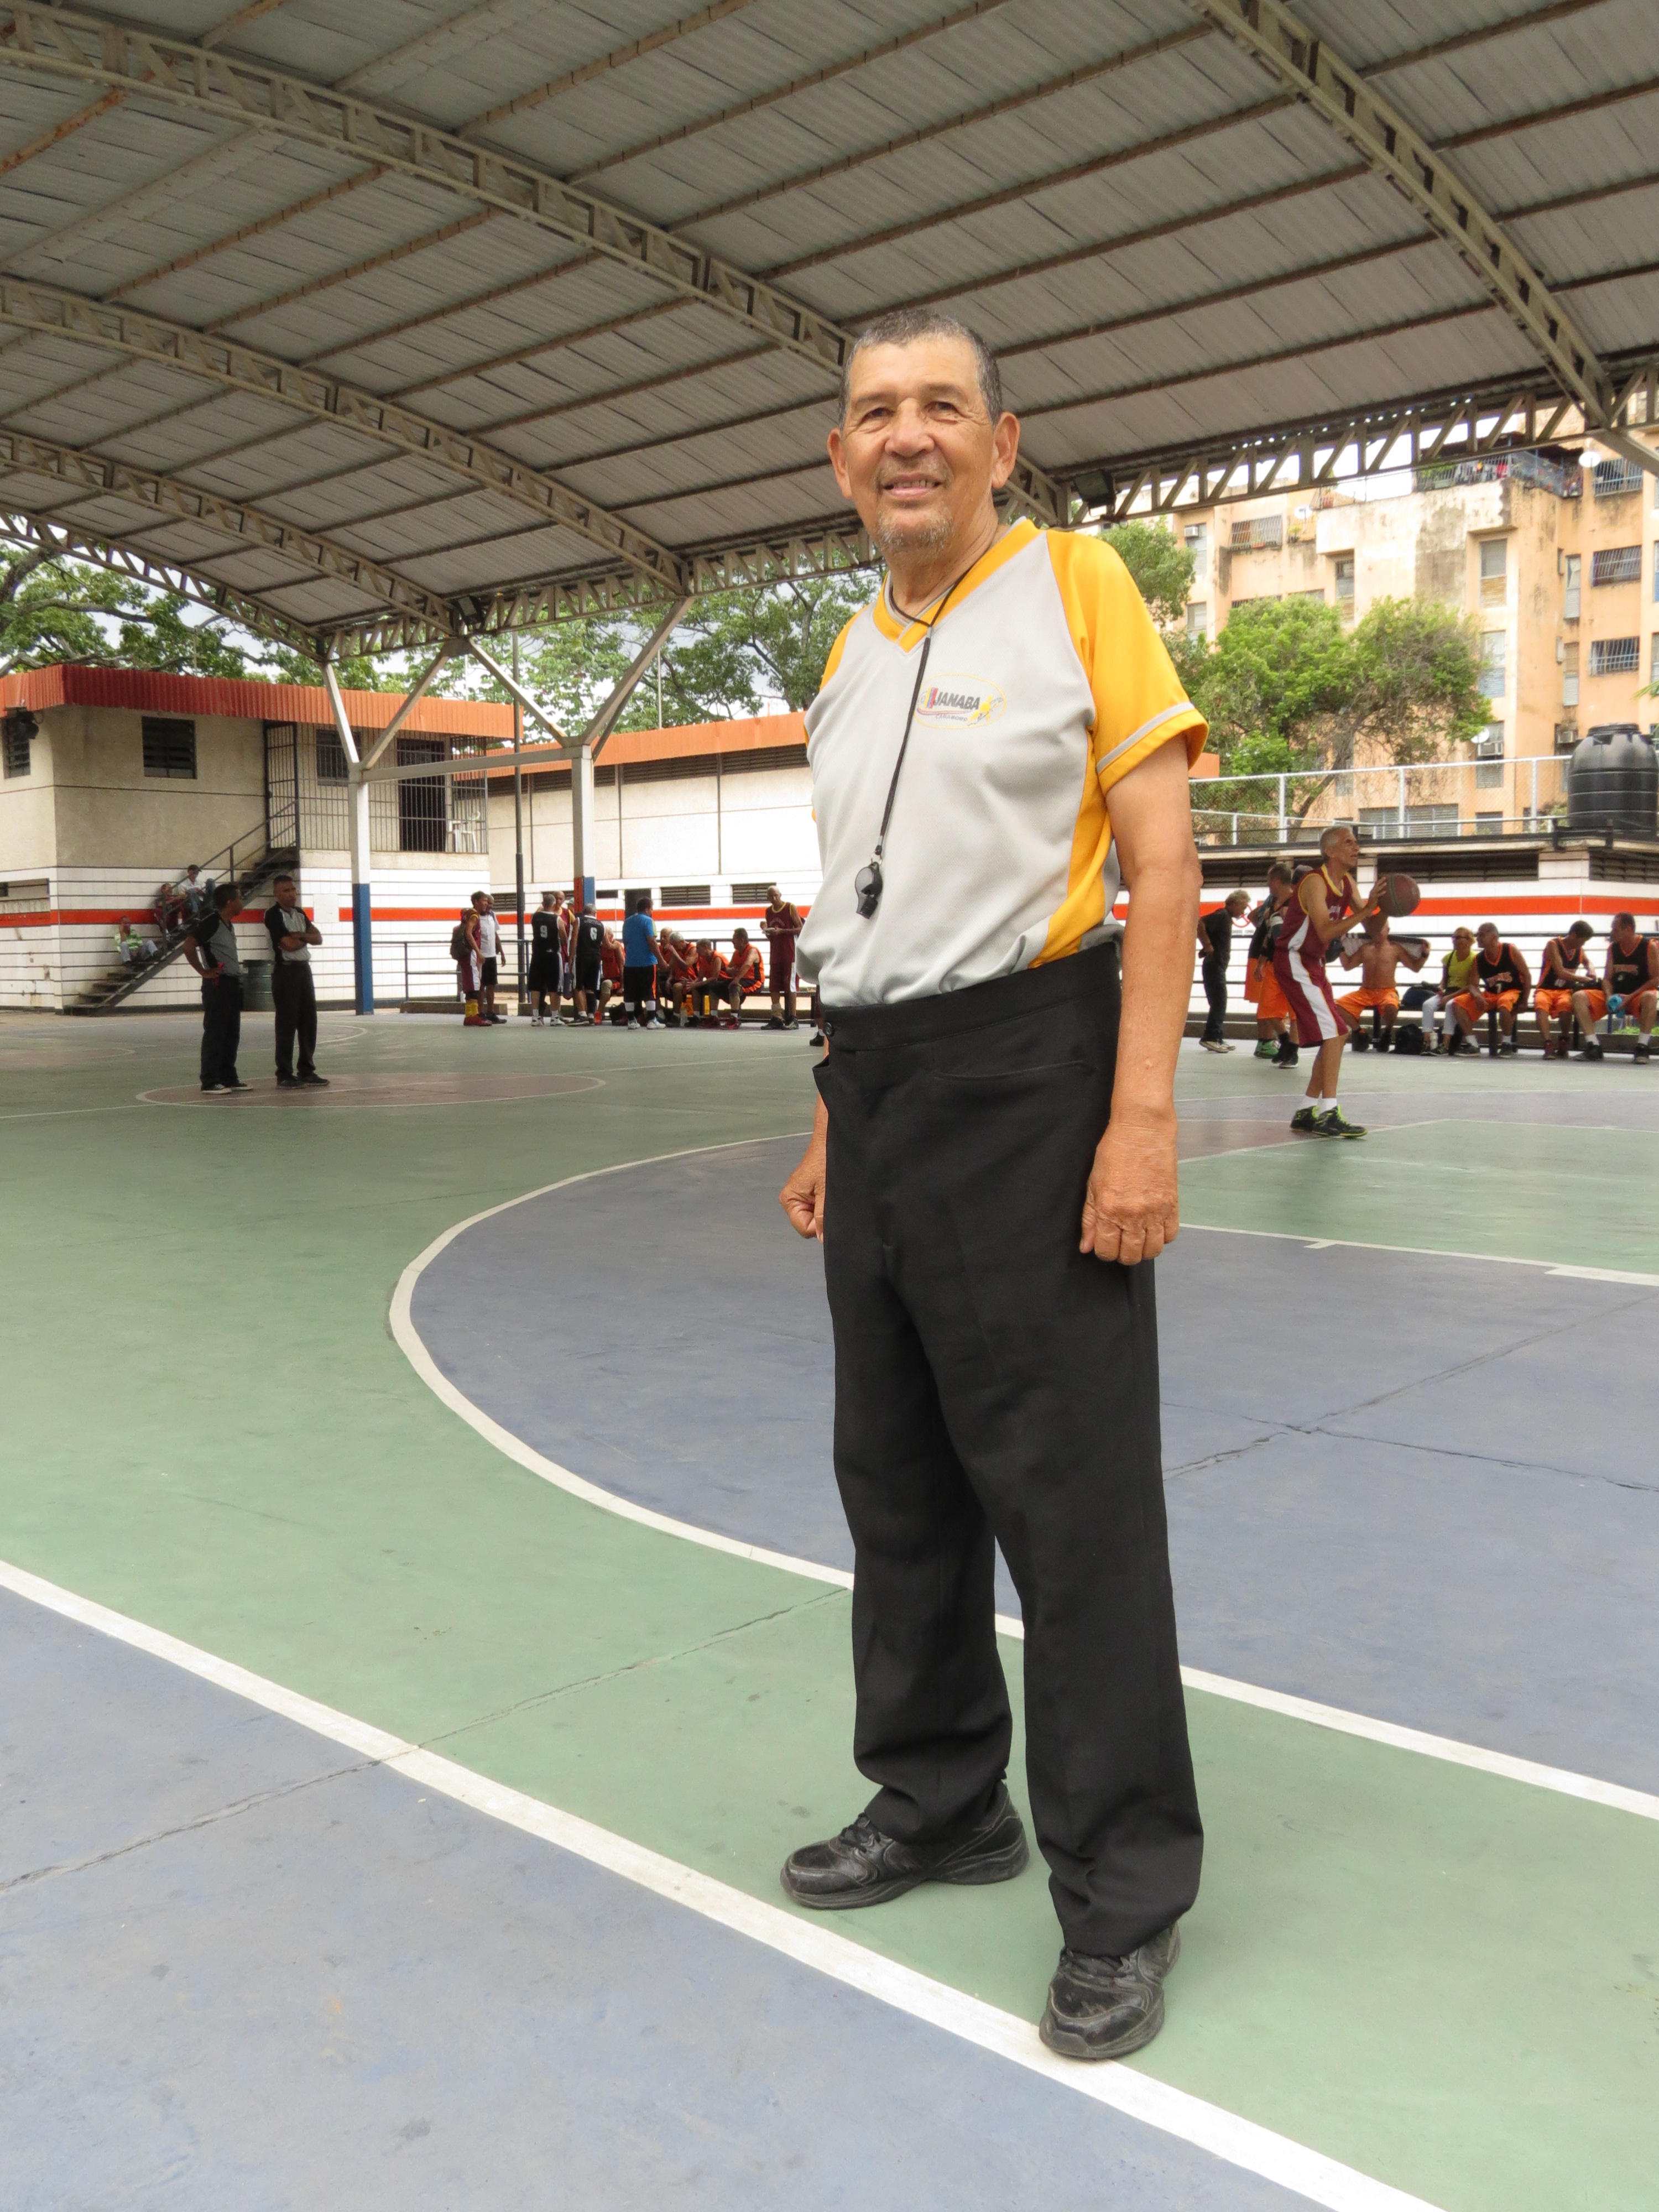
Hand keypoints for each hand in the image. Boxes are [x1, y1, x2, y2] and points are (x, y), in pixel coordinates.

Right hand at [780, 1132, 825, 1241]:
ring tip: (835, 1194)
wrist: (831, 1137)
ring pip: (817, 1217)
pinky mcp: (813, 1191)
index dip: (821, 1226)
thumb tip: (823, 1239)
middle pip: (810, 1225)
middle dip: (824, 1218)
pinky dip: (829, 1203)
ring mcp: (803, 1196)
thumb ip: (823, 1216)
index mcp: (790, 1200)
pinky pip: (821, 1207)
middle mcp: (793, 1201)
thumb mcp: (826, 1192)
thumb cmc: (826, 1161)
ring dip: (828, 1210)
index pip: (806, 1229)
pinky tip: (835, 1192)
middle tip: (835, 1201)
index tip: (832, 1210)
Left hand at [1080, 1110, 1178, 1264]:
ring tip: (1139, 1237)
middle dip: (1123, 1254)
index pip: (1106, 1251)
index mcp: (1109, 1211)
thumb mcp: (1093, 1185)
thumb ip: (1089, 1218)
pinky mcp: (1172, 1205)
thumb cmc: (1114, 1152)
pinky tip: (1154, 1226)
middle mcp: (1132, 1216)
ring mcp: (1155, 1212)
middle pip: (1130, 1256)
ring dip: (1144, 1249)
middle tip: (1122, 1241)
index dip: (1104, 1251)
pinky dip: (1163, 1236)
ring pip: (1152, 1250)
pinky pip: (1171, 1235)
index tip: (1105, 1243)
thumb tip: (1086, 1246)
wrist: (1142, 1131)